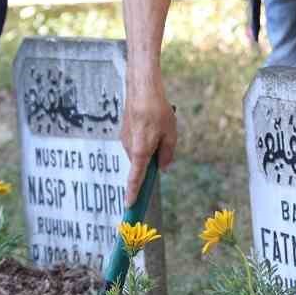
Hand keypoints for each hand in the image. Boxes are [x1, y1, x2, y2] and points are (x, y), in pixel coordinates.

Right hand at [121, 81, 176, 198]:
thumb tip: (163, 167)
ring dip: (149, 149)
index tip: (129, 205)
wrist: (142, 89)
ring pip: (138, 153)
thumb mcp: (171, 135)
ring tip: (160, 128)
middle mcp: (129, 147)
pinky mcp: (124, 132)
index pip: (135, 178)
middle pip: (140, 165)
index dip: (133, 193)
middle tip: (163, 151)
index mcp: (141, 151)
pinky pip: (135, 143)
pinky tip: (152, 124)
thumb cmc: (158, 111)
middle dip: (150, 164)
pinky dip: (144, 140)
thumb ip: (167, 154)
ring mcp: (125, 139)